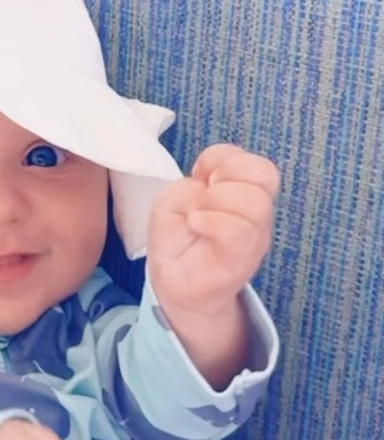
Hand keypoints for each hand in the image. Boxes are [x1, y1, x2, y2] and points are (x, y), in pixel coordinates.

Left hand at [147, 144, 279, 319]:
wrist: (176, 281)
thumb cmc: (179, 236)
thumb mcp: (175, 196)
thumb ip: (193, 183)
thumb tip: (209, 188)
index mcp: (246, 192)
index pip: (256, 162)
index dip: (224, 158)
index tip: (200, 175)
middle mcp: (257, 213)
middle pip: (263, 173)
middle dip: (225, 174)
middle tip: (201, 197)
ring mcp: (254, 237)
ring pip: (255, 201)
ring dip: (216, 199)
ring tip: (196, 214)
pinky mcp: (241, 260)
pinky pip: (240, 231)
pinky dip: (213, 220)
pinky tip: (196, 223)